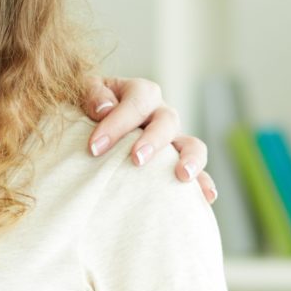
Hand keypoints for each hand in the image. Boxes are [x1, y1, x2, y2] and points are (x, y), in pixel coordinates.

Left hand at [81, 77, 217, 202]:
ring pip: (192, 144)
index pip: (137, 100)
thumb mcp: (83, 93)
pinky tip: (207, 197)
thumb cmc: (87, 109)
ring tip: (182, 176)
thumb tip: (104, 109)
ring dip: (190, 159)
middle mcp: (161, 114)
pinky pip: (198, 172)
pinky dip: (204, 183)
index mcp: (140, 93)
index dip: (118, 122)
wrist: (91, 125)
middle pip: (167, 120)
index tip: (95, 147)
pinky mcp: (177, 163)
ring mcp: (172, 139)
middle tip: (137, 160)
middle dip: (153, 140)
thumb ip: (92, 95)